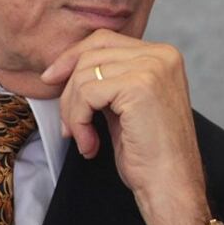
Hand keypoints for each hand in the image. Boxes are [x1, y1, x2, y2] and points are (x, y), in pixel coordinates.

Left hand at [41, 30, 210, 224]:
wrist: (171, 185)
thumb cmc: (151, 153)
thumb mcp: (128, 104)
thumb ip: (110, 79)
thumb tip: (66, 65)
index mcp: (163, 54)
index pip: (104, 39)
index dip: (72, 58)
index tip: (51, 80)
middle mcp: (161, 55)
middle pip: (91, 53)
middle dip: (69, 89)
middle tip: (69, 125)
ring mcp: (153, 68)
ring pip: (85, 74)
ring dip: (73, 111)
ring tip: (84, 138)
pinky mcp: (139, 86)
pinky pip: (87, 93)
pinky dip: (79, 121)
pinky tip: (90, 144)